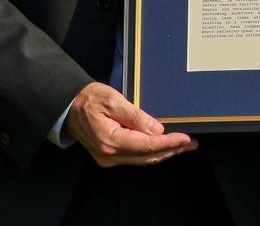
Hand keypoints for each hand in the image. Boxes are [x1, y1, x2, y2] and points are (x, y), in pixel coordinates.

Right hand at [64, 82, 197, 166]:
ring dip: (164, 152)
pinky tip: (163, 146)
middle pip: (148, 156)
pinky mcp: (109, 156)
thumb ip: (136, 116)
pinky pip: (135, 157)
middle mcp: (109, 155)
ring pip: (142, 159)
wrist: (68, 106)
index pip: (147, 146)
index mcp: (110, 141)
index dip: (169, 143)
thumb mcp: (113, 100)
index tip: (186, 138)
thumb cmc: (88, 99)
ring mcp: (108, 158)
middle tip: (191, 143)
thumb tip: (157, 130)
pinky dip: (151, 152)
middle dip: (172, 150)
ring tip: (183, 145)